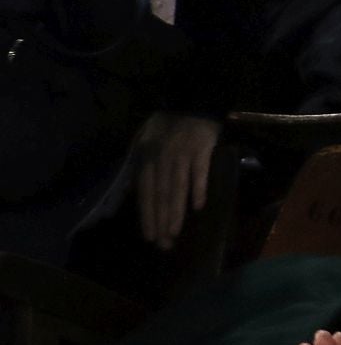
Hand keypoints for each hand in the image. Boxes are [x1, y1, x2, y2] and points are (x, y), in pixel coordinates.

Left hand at [135, 112, 219, 249]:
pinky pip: (198, 172)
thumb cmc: (166, 124)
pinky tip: (198, 207)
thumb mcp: (142, 141)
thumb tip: (135, 191)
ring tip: (176, 232)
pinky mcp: (200, 149)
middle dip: (160, 221)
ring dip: (175, 212)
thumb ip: (140, 164)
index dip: (147, 216)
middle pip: (160, 195)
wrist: (190, 100)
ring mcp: (181, 154)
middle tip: (164, 244)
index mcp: (146, 159)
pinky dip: (197, 189)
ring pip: (176, 188)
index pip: (145, 193)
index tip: (150, 237)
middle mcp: (161, 159)